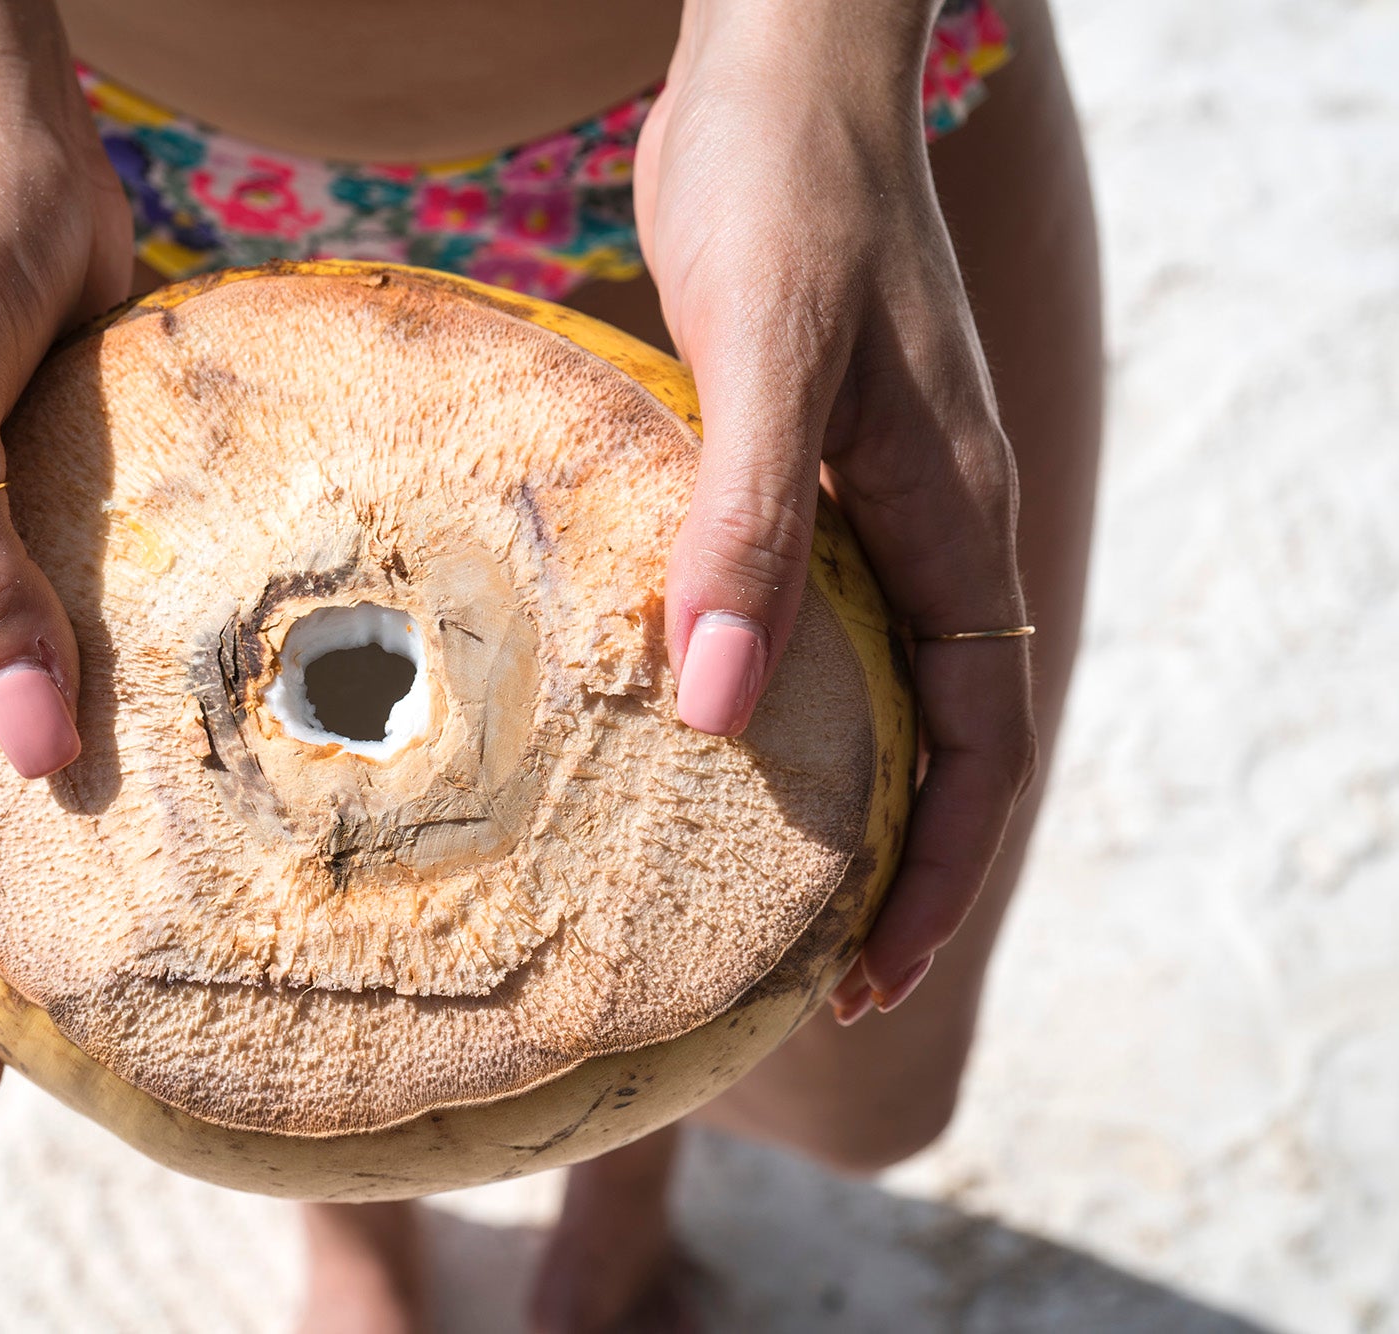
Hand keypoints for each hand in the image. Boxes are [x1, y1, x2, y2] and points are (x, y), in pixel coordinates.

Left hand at [636, 0, 1038, 1016]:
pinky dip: (749, 674)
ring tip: (730, 874)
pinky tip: (668, 706)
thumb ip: (754, 524)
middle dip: (878, 862)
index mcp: (949, 522)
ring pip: (853, 676)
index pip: (979, 746)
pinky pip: (784, 599)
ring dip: (812, 779)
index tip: (863, 977)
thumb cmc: (787, 190)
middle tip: (793, 967)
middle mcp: (916, 524)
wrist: (772, 66)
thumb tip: (721, 706)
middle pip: (925, 738)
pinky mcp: (783, 456)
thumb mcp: (772, 356)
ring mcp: (853, 492)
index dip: (937, 875)